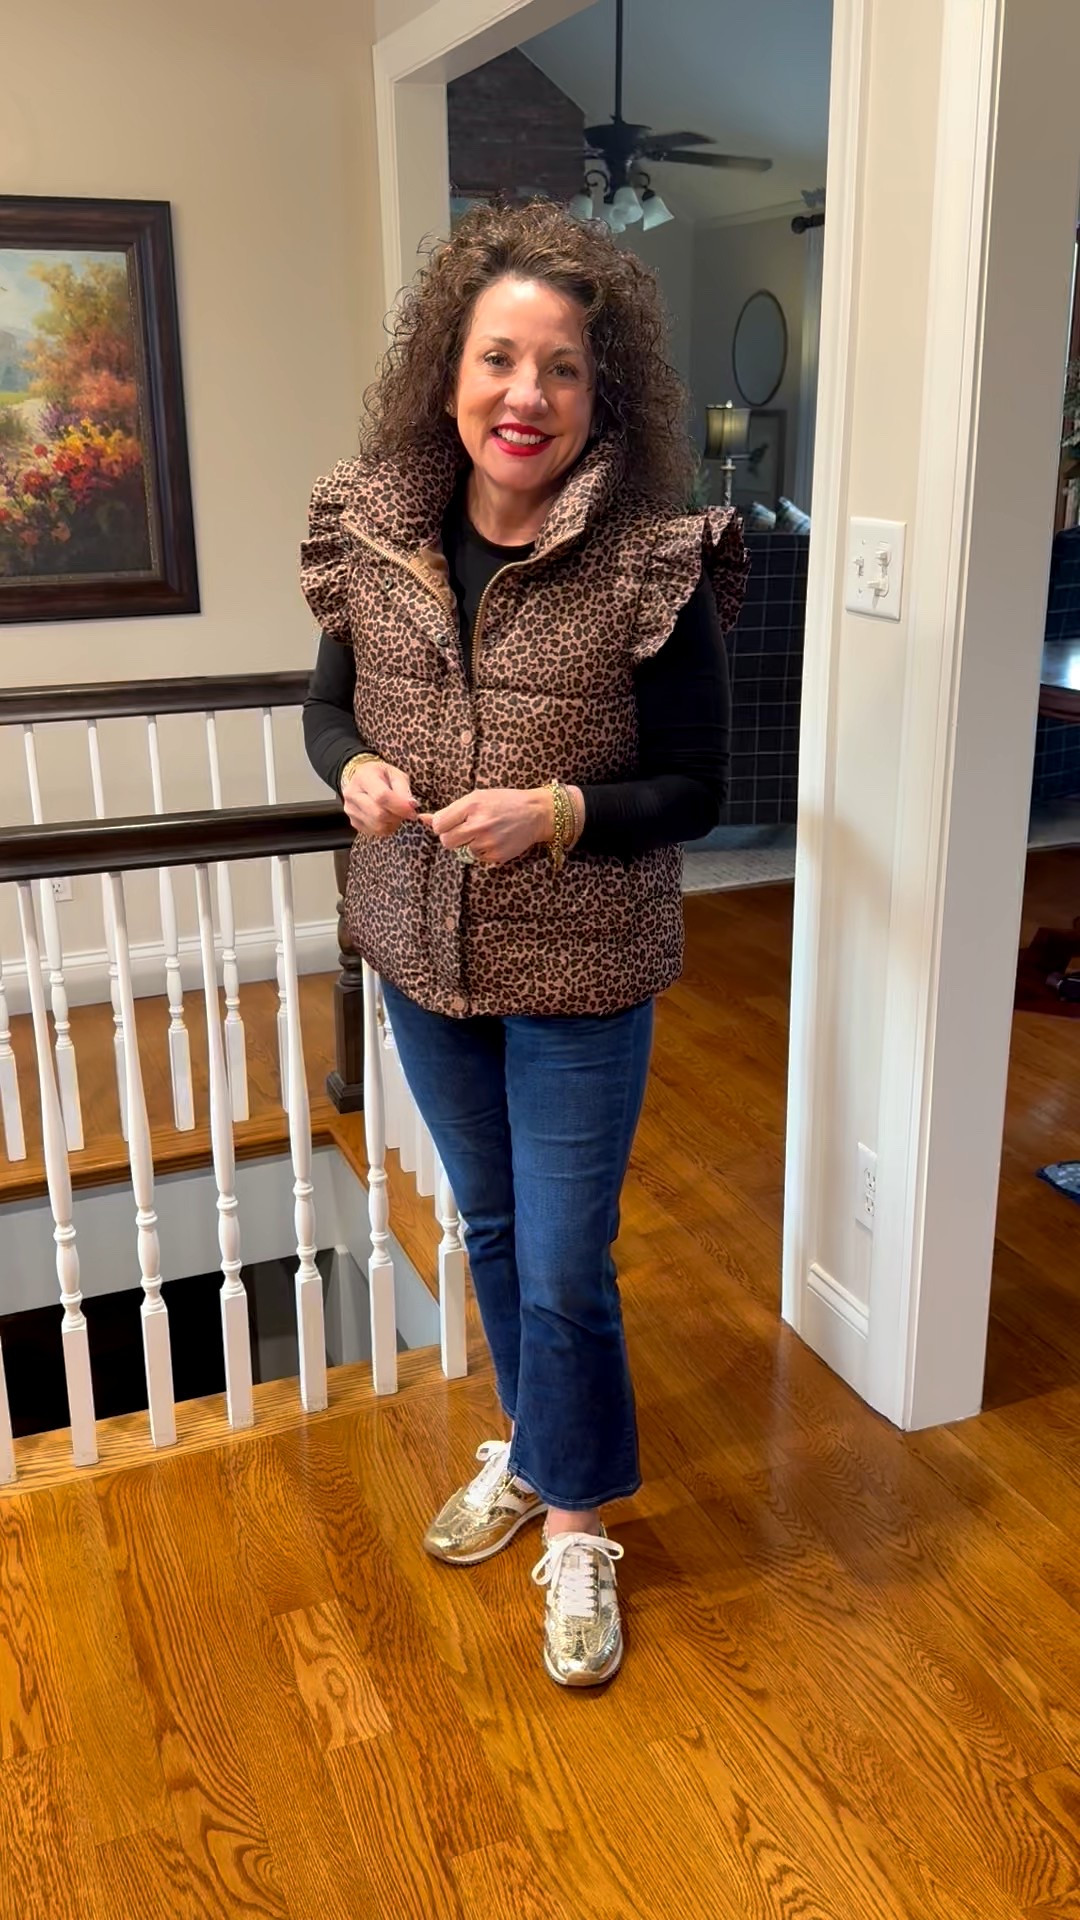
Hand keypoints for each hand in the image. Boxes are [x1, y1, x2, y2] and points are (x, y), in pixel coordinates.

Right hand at [342, 759, 417, 837]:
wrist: (362, 780)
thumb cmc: (381, 776)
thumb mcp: (395, 774)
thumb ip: (403, 789)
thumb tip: (411, 805)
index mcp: (363, 777)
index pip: (381, 796)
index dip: (399, 806)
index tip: (413, 810)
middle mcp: (352, 794)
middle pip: (379, 814)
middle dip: (398, 816)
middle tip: (406, 812)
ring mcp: (350, 810)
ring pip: (377, 825)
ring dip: (393, 823)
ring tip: (397, 813)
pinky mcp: (353, 822)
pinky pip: (374, 831)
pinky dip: (386, 828)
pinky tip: (389, 818)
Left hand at [422, 787, 552, 867]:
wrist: (536, 813)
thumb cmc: (503, 802)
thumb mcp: (477, 798)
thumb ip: (449, 810)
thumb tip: (422, 818)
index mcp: (472, 805)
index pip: (438, 824)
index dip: (442, 825)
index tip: (451, 823)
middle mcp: (479, 824)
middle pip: (446, 841)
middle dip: (452, 837)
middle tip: (466, 829)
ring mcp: (488, 841)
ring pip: (462, 850)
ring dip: (469, 843)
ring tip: (486, 832)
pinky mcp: (497, 855)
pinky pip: (477, 857)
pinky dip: (482, 851)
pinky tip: (495, 839)